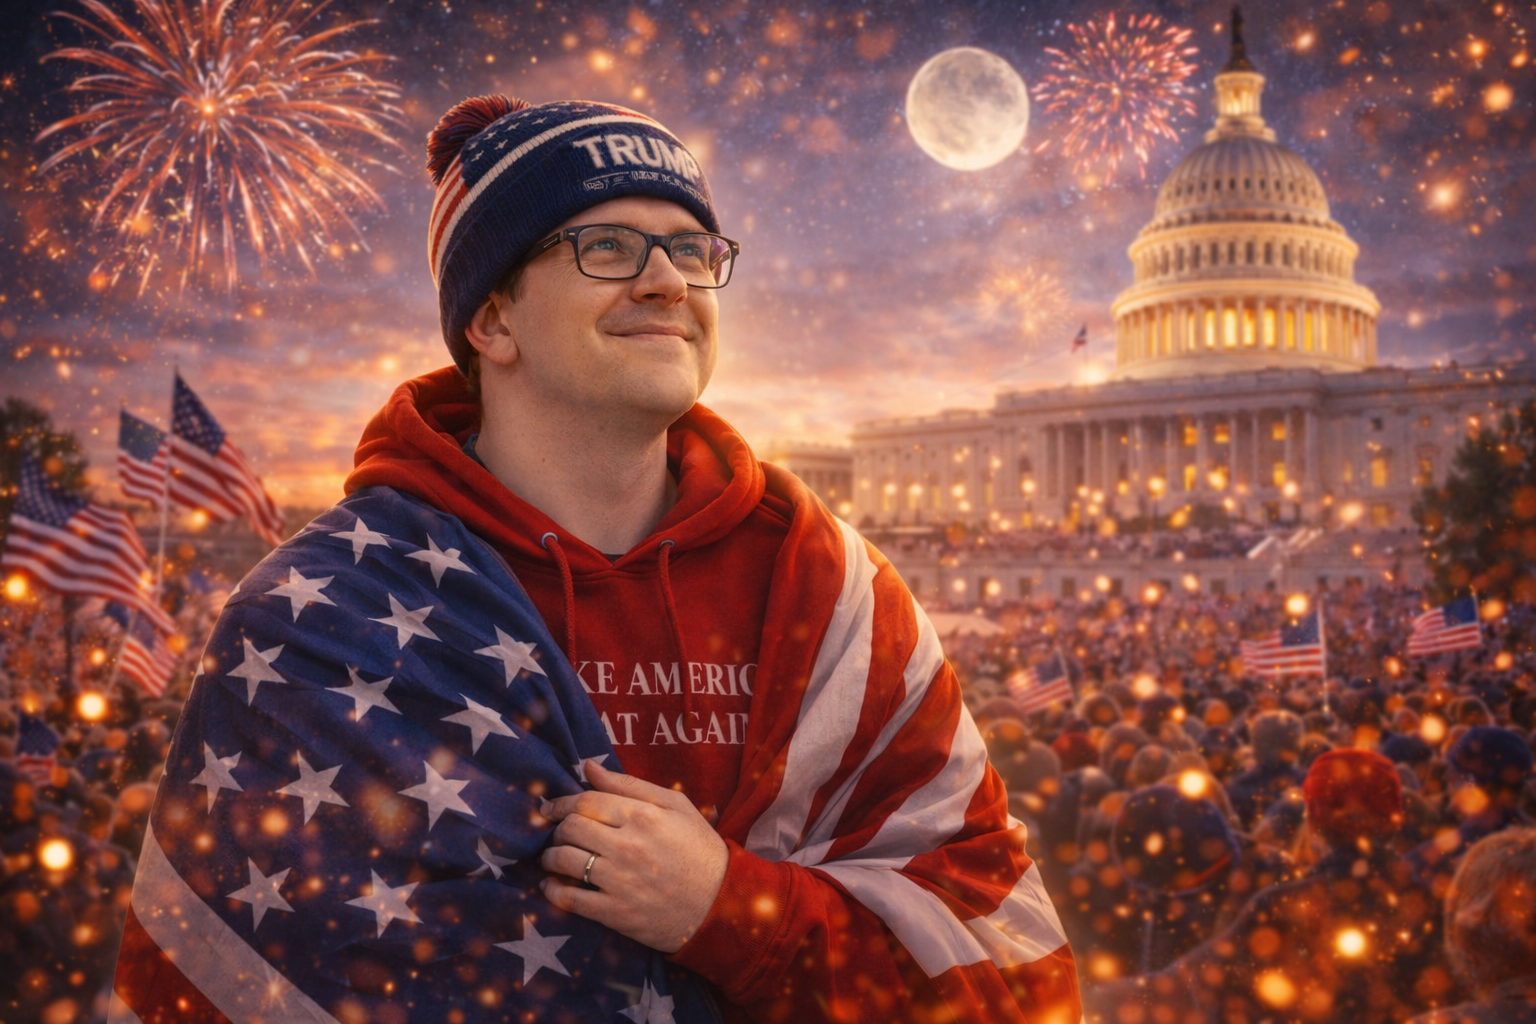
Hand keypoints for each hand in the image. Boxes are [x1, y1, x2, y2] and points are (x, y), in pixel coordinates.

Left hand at [539, 759, 727, 951]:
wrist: (721, 905)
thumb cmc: (698, 849)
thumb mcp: (675, 806)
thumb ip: (629, 785)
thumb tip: (589, 767)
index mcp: (643, 816)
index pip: (586, 801)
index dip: (561, 803)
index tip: (552, 808)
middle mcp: (628, 846)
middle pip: (571, 828)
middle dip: (557, 829)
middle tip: (558, 834)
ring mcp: (620, 881)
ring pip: (564, 860)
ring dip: (550, 857)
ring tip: (553, 858)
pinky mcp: (615, 913)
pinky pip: (570, 899)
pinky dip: (553, 891)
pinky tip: (551, 886)